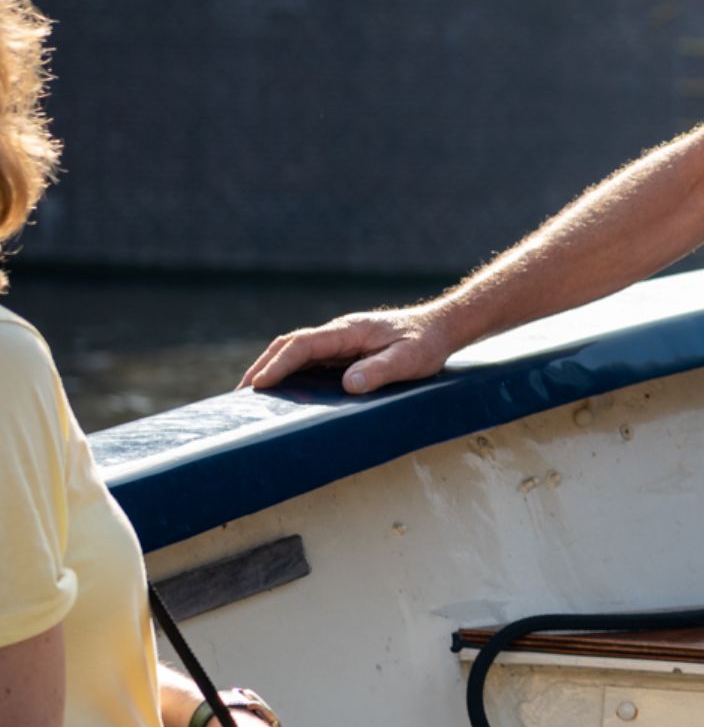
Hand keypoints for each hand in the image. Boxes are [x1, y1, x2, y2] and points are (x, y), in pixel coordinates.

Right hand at [240, 305, 456, 394]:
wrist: (441, 327)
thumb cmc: (426, 343)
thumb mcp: (410, 359)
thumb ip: (381, 370)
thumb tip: (349, 384)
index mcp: (348, 331)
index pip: (302, 344)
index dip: (278, 363)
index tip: (258, 384)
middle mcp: (338, 333)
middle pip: (289, 346)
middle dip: (263, 368)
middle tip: (238, 397)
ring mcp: (339, 341)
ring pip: (295, 352)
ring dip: (271, 370)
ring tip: (249, 399)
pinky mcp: (343, 351)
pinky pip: (308, 361)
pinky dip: (288, 374)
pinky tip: (281, 393)